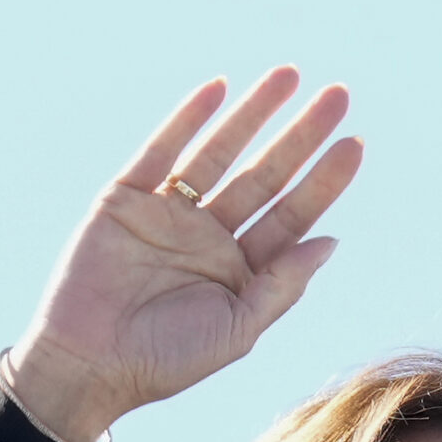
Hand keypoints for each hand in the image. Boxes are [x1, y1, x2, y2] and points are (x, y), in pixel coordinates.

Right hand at [3, 68, 362, 441]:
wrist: (86, 366)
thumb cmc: (163, 361)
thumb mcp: (236, 330)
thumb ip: (281, 286)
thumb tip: (330, 241)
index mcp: (239, 270)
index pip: (291, 217)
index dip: (323, 181)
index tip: (355, 145)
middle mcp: (208, 237)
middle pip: (265, 176)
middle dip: (301, 136)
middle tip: (339, 96)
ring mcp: (167, 214)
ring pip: (219, 153)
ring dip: (253, 113)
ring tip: (289, 75)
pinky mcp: (124, 199)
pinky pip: (161, 151)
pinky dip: (187, 119)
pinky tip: (218, 89)